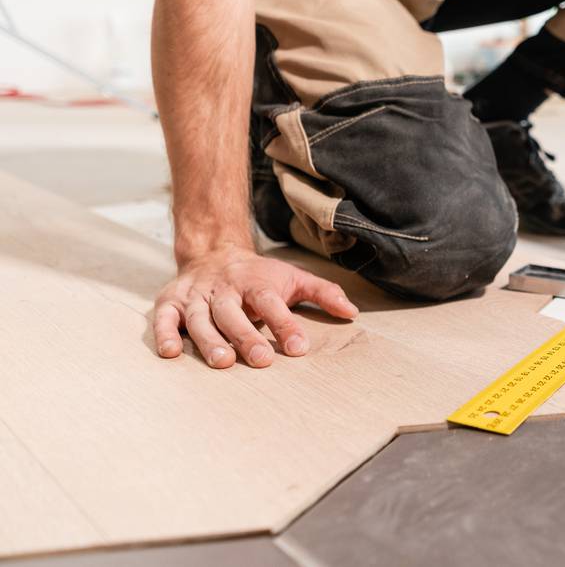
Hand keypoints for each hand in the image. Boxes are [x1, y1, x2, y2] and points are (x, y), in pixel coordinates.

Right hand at [153, 246, 358, 367]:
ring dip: (209, 341)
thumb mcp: (293, 278)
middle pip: (233, 312)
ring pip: (200, 319)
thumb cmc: (259, 275)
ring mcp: (196, 296)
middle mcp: (224, 289)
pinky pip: (164, 319)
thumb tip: (352, 312)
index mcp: (255, 282)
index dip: (284, 324)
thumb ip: (323, 293)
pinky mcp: (170, 303)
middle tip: (260, 360)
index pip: (270, 302)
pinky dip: (165, 335)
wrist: (214, 250)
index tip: (298, 347)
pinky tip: (171, 353)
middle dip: (246, 336)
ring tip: (222, 362)